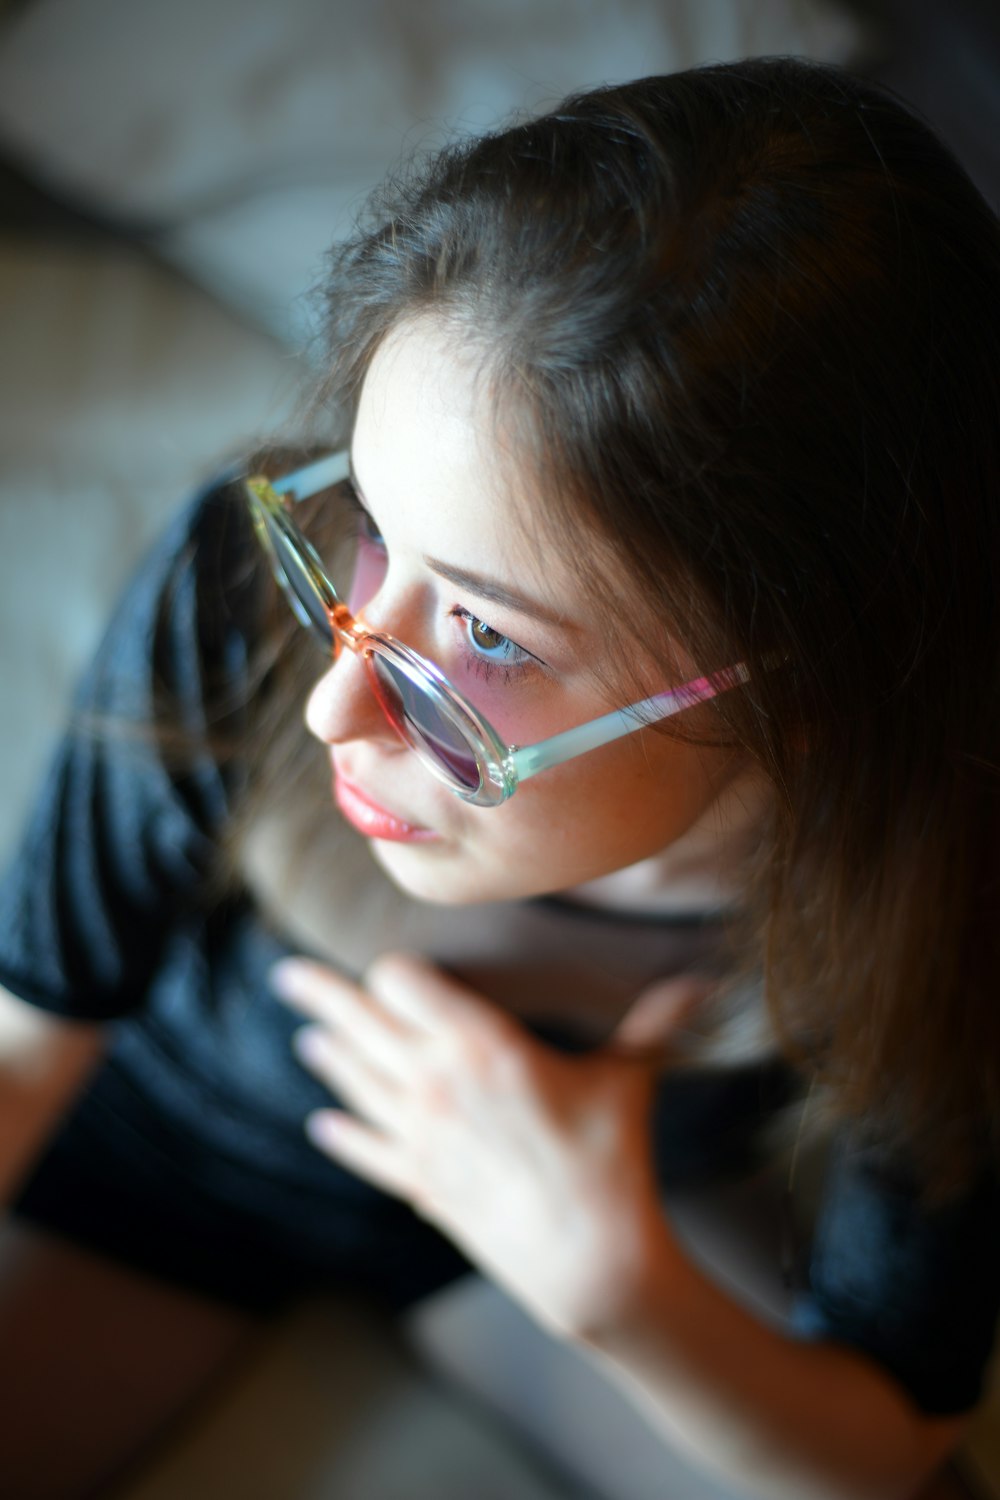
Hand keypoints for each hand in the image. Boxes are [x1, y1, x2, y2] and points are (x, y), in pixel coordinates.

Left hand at [272, 952, 704, 1339]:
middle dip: (321, 994)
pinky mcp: (420, 1182)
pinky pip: (367, 1151)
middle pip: (361, 1023)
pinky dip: (342, 1135)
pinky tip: (321, 1124)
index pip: (405, 982)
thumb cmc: (611, 1162)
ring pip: (355, 1082)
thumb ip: (654, 1024)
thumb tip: (700, 982)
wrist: (589, 1263)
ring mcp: (421, 1135)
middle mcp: (437, 1082)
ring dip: (327, 1056)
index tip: (392, 965)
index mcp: (482, 1045)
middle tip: (285, 974)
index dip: (396, 970)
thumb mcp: (628, 1080)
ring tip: (306, 1037)